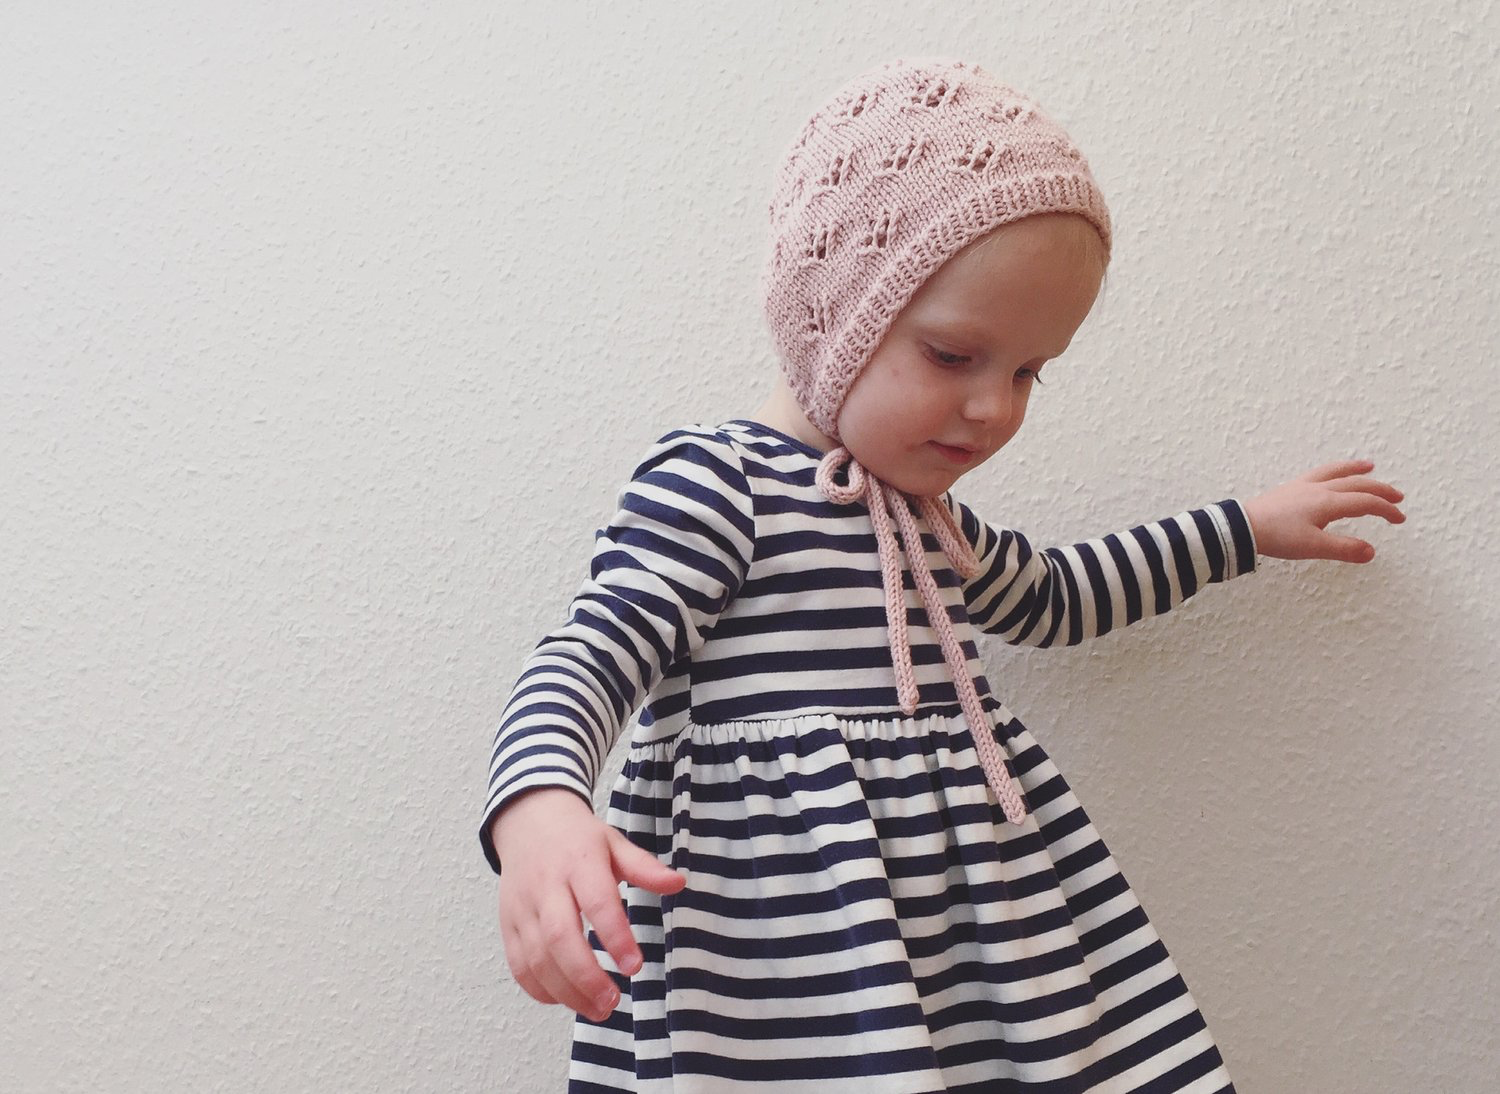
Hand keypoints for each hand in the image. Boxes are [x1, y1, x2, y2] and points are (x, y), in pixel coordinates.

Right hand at [492, 787, 685, 1022]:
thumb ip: (644, 868)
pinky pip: (518, 965)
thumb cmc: (577, 839)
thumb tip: (678, 884)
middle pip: (560, 938)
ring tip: (598, 1009)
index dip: (615, 937)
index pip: (597, 903)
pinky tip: (566, 999)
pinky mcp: (507, 924)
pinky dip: (540, 990)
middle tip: (613, 1001)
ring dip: (566, 992)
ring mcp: (523, 907)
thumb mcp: (614, 843)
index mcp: (579, 862)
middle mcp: (546, 886)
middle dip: (586, 977)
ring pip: (537, 958)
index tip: (634, 967)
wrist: (528, 822)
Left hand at [1243, 459, 1404, 562]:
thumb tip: (1371, 552)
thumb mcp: (1313, 547)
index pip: (1366, 502)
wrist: (1242, 527)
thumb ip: (1344, 549)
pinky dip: (1333, 470)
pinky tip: (1330, 475)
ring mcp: (1303, 486)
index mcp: (1328, 502)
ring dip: (1355, 470)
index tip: (1400, 518)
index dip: (1386, 510)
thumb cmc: (1276, 536)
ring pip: (1336, 472)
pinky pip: (1318, 473)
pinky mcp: (1290, 489)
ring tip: (1369, 466)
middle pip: (1356, 484)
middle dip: (1380, 490)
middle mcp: (1318, 489)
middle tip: (1397, 496)